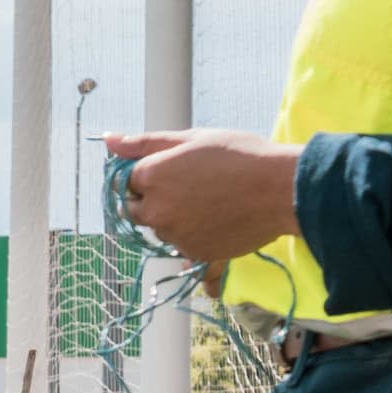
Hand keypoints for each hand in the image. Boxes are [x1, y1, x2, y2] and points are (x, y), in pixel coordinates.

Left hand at [107, 130, 301, 267]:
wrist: (283, 189)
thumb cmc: (240, 155)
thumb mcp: (192, 139)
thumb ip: (144, 143)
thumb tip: (108, 140)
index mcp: (150, 177)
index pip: (125, 180)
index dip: (146, 174)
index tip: (173, 169)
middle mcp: (155, 209)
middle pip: (136, 208)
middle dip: (153, 198)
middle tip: (190, 185)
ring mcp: (173, 234)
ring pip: (160, 228)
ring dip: (173, 217)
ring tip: (210, 200)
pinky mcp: (193, 253)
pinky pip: (182, 244)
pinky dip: (194, 233)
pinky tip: (219, 217)